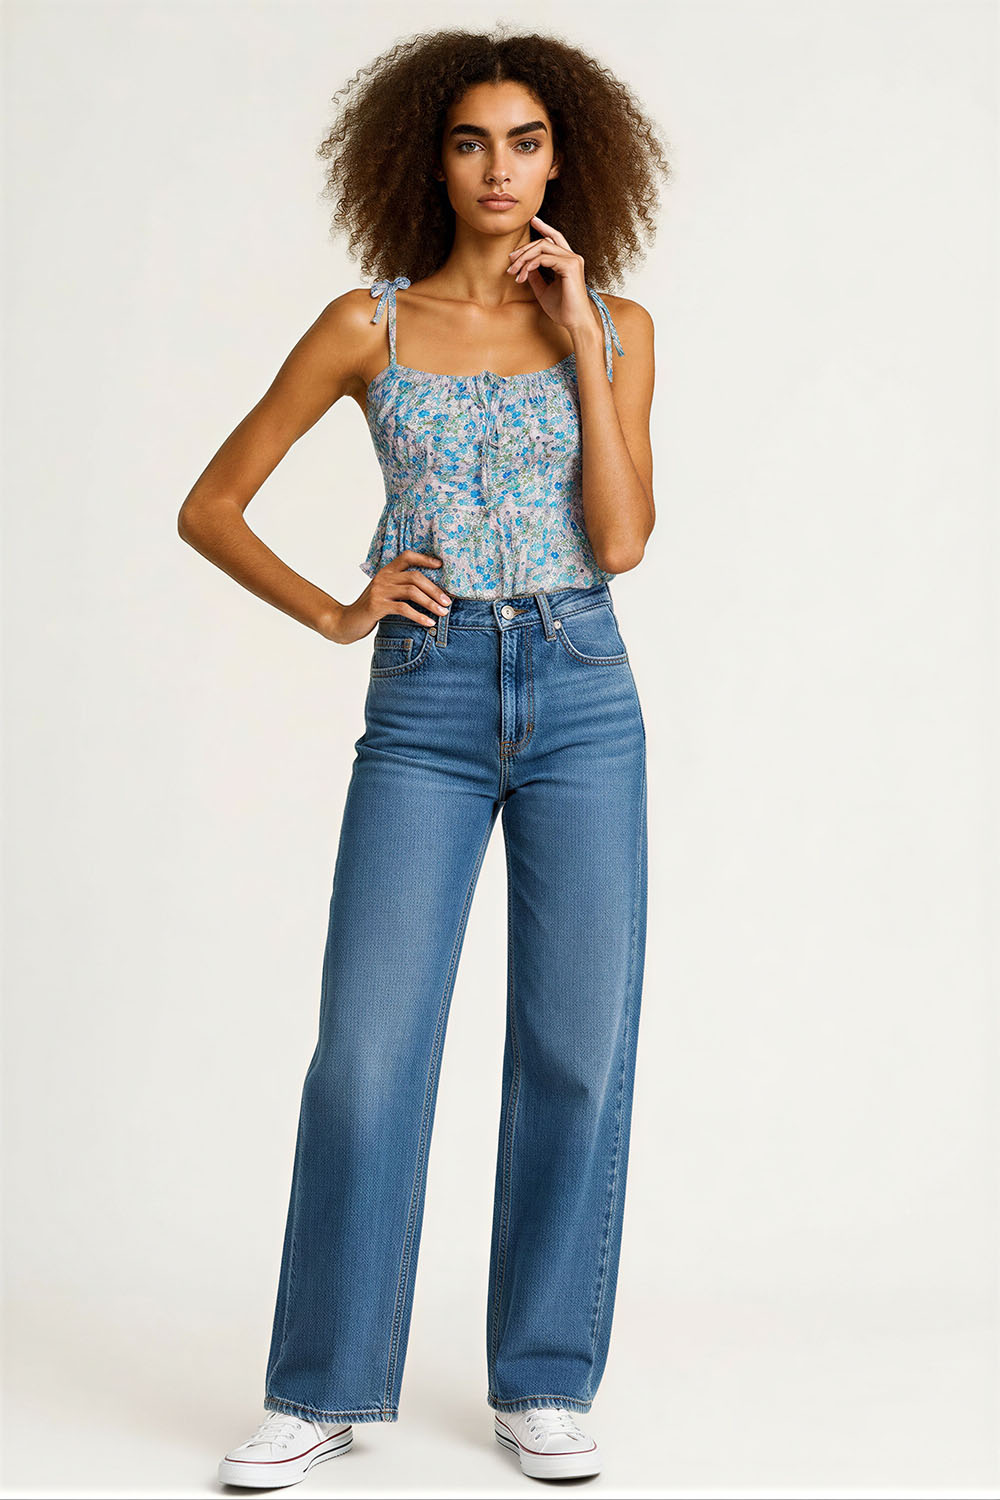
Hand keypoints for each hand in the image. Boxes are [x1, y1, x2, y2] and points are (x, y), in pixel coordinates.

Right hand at [331, 551, 451, 642]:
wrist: (346, 622)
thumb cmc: (370, 609)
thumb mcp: (384, 594)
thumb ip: (400, 588)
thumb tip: (429, 592)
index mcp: (386, 571)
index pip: (407, 556)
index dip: (424, 558)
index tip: (440, 565)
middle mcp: (383, 577)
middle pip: (415, 577)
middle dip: (434, 589)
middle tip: (447, 602)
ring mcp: (379, 590)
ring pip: (412, 591)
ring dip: (430, 603)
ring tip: (442, 612)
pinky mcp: (377, 605)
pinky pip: (404, 608)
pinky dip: (419, 616)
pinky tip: (428, 622)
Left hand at [505, 214, 592, 336]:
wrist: (574, 322)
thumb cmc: (562, 310)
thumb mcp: (543, 290)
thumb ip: (535, 276)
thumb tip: (524, 267)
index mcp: (568, 261)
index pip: (555, 238)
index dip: (544, 227)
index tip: (532, 221)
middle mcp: (573, 257)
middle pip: (544, 241)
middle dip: (524, 249)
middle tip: (510, 262)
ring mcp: (573, 260)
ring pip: (543, 246)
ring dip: (524, 258)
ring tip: (514, 272)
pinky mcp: (570, 266)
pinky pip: (544, 258)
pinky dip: (530, 264)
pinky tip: (523, 274)